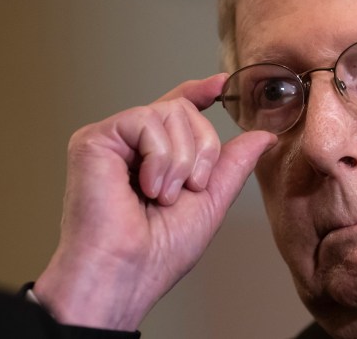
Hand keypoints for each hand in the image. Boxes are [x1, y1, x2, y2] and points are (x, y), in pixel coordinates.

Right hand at [34, 74, 276, 329]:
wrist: (127, 273)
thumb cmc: (159, 251)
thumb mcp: (210, 201)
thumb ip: (232, 165)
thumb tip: (263, 136)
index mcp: (155, 156)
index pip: (178, 110)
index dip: (200, 93)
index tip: (223, 84)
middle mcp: (131, 144)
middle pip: (184, 110)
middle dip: (202, 151)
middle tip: (189, 189)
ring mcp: (111, 140)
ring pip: (170, 113)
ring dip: (182, 160)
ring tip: (163, 196)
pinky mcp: (93, 139)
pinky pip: (145, 121)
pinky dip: (160, 157)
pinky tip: (148, 187)